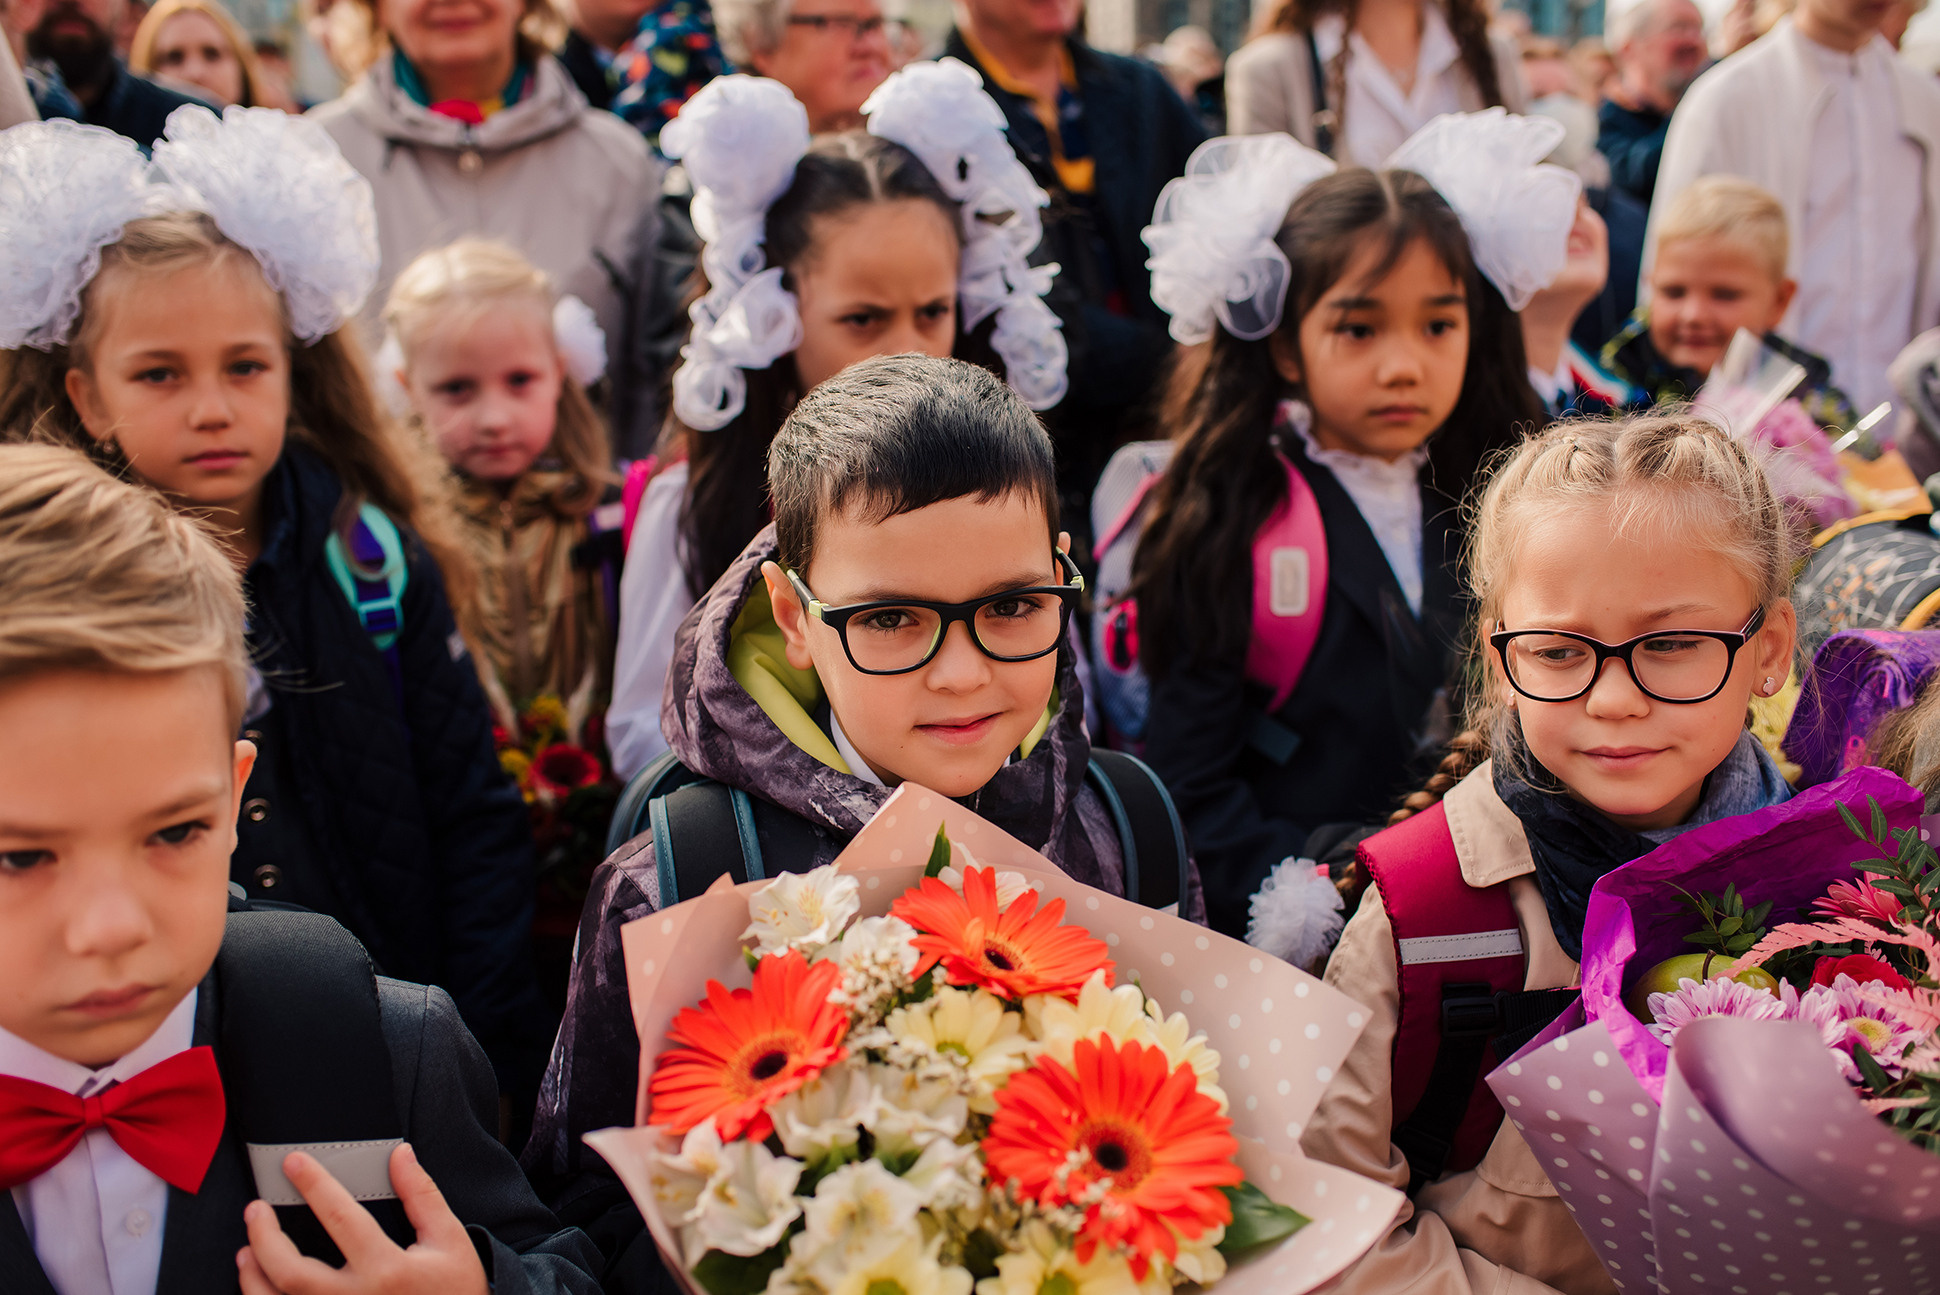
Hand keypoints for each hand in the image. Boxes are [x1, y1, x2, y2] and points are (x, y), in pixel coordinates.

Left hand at [236, 1143, 489, 1294]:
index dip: (314, 1184)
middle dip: (265, 1237)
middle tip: (255, 1209)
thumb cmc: (456, 1290)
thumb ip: (421, 1194)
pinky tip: (260, 1287)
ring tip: (246, 1250)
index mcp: (388, 1270)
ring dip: (253, 1278)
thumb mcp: (449, 1239)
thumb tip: (400, 1154)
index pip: (340, 1218)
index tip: (294, 1162)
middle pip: (292, 1272)